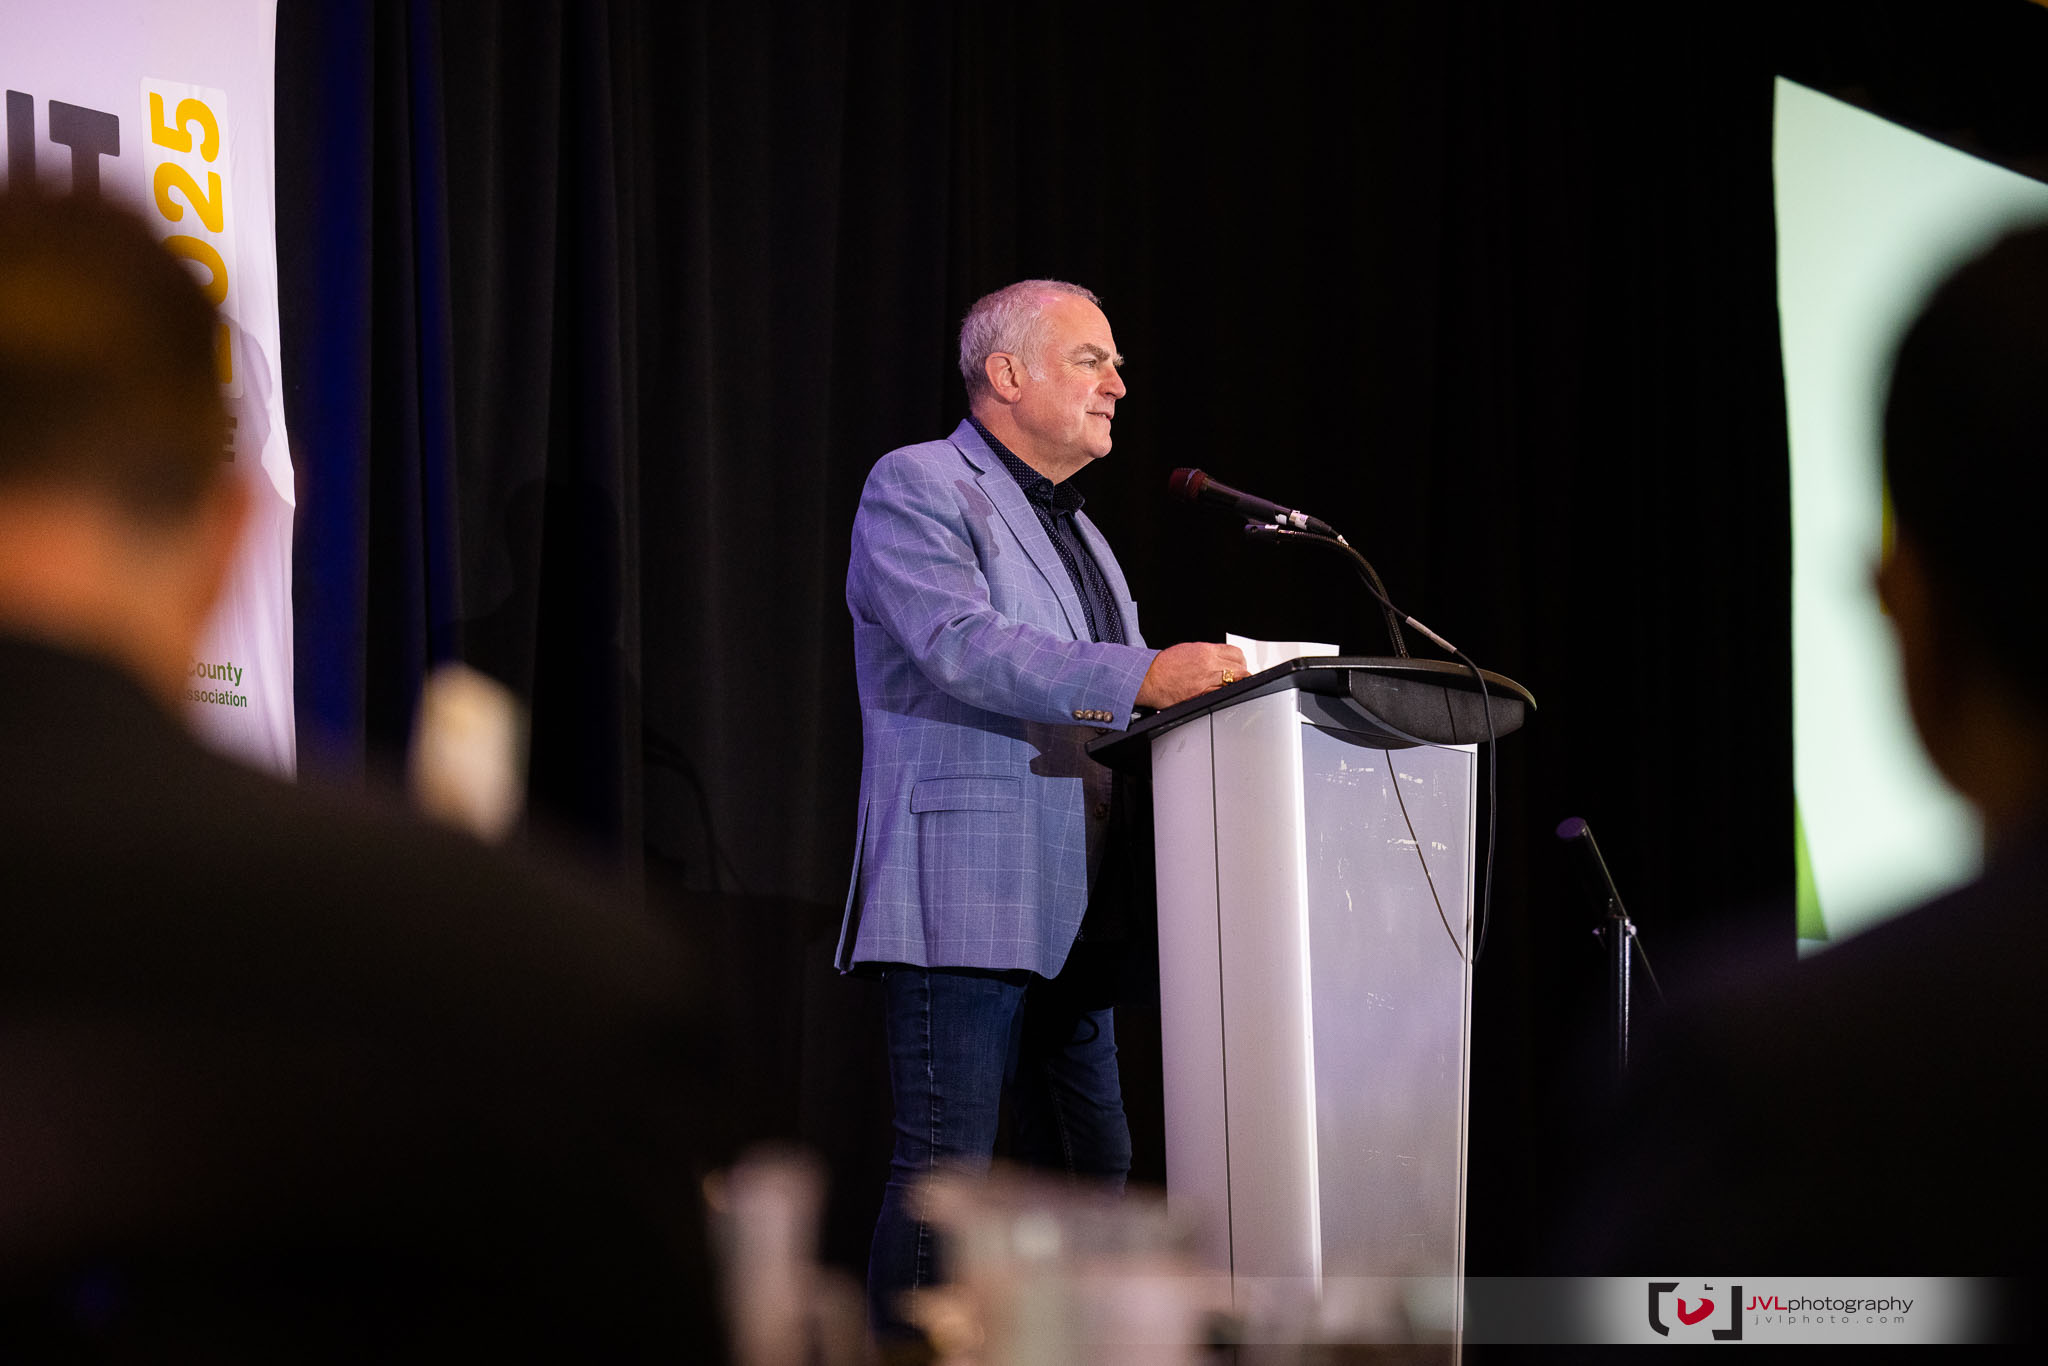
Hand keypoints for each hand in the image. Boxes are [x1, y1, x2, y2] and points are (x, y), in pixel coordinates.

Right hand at [1135, 641, 1250, 709]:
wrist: (1149, 678)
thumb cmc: (1164, 665)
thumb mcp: (1188, 650)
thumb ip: (1207, 654)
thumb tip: (1220, 659)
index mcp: (1205, 650)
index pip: (1235, 652)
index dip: (1240, 660)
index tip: (1239, 665)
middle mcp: (1208, 663)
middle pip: (1240, 667)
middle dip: (1242, 673)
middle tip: (1239, 678)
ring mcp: (1206, 679)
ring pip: (1235, 681)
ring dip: (1237, 684)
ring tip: (1233, 687)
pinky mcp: (1201, 694)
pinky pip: (1222, 694)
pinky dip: (1225, 694)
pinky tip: (1222, 694)